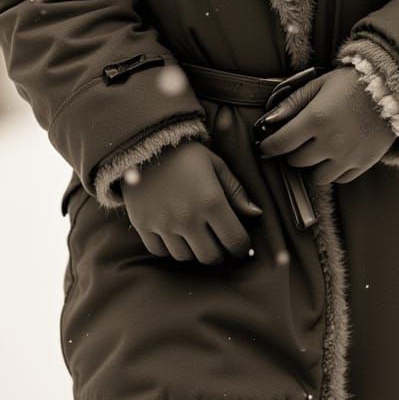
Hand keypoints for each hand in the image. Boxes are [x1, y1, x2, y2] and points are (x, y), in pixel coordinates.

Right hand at [123, 139, 262, 263]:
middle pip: (210, 257)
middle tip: (217, 241)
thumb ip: (236, 191)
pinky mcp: (143, 225)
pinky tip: (172, 232)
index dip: (241, 247)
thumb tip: (256, 214)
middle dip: (218, 252)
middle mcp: (188, 218)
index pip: (235, 241)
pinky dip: (168, 247)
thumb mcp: (216, 165)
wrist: (143, 142)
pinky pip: (159, 251)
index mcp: (212, 201)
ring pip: (185, 257)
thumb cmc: (185, 153)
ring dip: (193, 249)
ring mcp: (163, 224)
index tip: (239, 244)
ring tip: (194, 234)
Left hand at [257, 66, 397, 184]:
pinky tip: (334, 156)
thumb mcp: (319, 84)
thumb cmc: (352, 82)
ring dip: (312, 166)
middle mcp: (330, 142)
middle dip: (292, 152)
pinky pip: (340, 179)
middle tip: (297, 141)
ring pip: (317, 177)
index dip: (268, 147)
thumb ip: (292, 103)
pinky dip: (333, 171)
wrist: (393, 88)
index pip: (281, 144)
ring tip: (317, 151)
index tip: (265, 146)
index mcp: (316, 118)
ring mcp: (347, 156)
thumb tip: (268, 121)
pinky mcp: (363, 164)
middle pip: (297, 161)